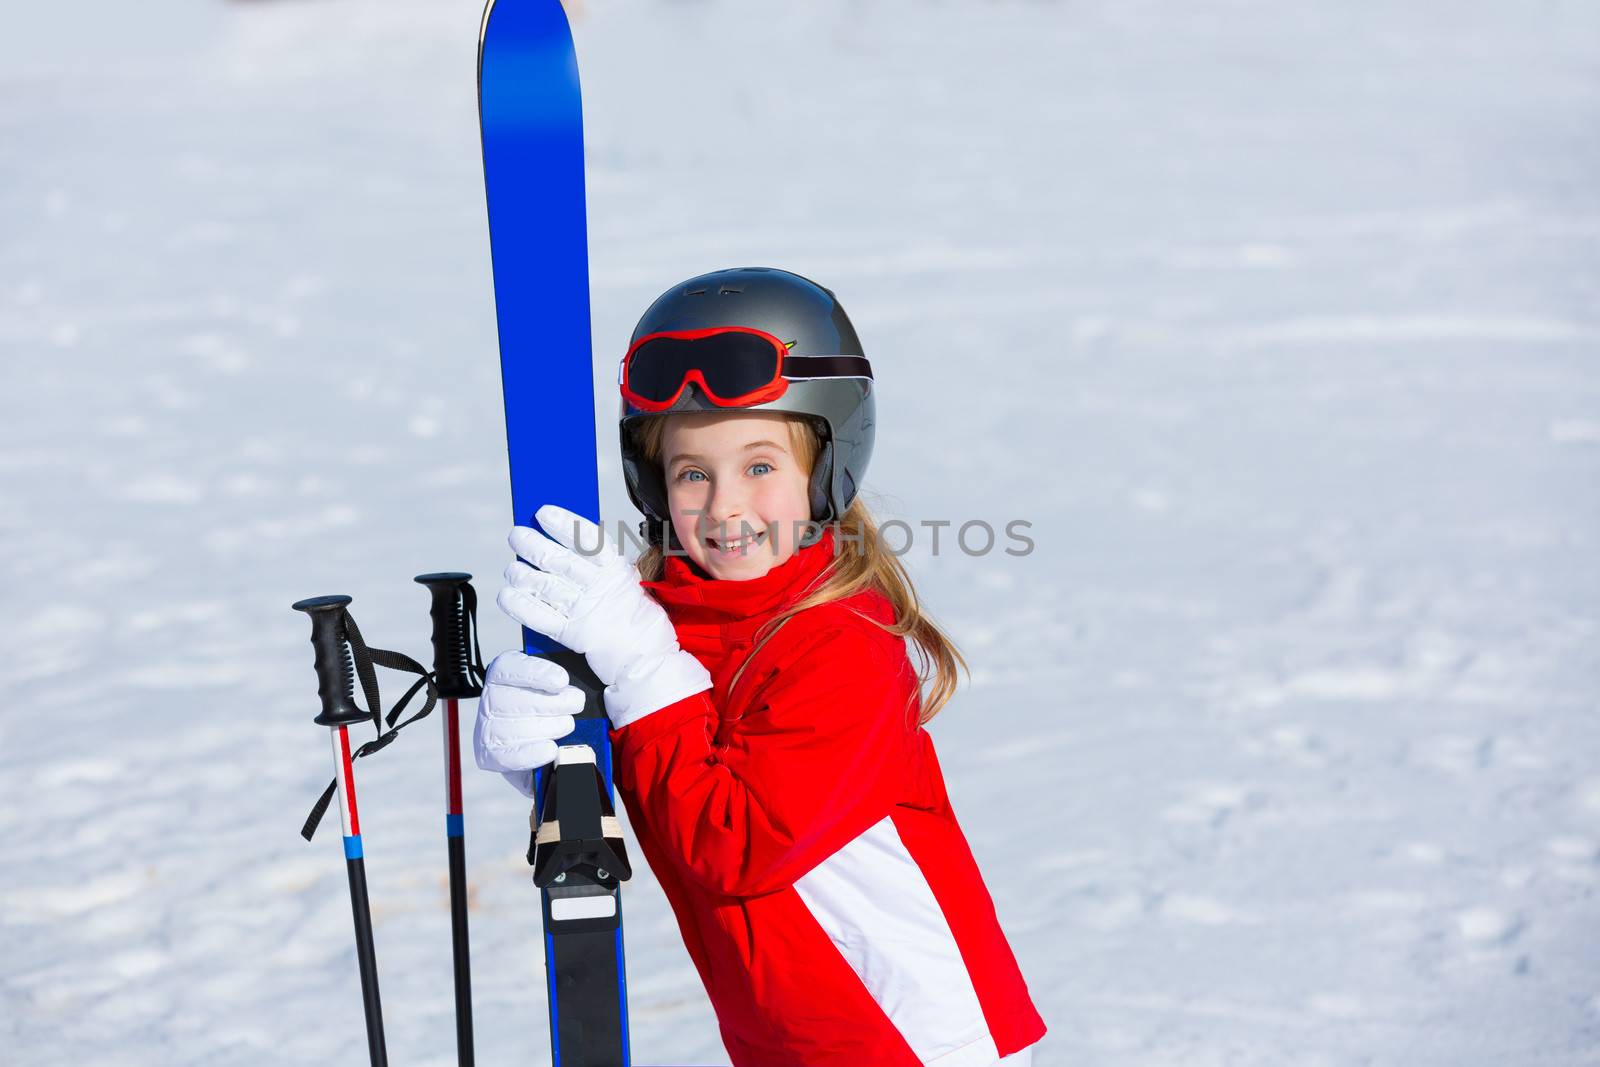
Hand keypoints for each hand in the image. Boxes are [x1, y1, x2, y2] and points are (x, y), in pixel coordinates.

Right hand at [472, 650, 584, 797]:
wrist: (568, 748)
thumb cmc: (572, 706)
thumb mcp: (578, 678)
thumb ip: (576, 663)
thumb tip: (589, 644)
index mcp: (510, 672)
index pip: (508, 666)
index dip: (534, 672)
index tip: (561, 680)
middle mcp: (493, 697)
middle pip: (507, 698)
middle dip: (547, 703)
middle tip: (575, 704)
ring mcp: (489, 727)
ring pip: (507, 727)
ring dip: (543, 727)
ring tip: (566, 726)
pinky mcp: (490, 755)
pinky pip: (504, 754)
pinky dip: (529, 753)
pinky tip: (549, 749)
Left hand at [498, 503, 711, 728]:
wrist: (649, 661)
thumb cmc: (638, 621)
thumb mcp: (630, 584)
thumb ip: (605, 567)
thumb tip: (571, 541)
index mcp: (618, 572)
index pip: (589, 540)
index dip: (564, 524)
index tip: (543, 512)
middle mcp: (601, 589)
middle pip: (561, 561)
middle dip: (534, 545)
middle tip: (517, 535)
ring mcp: (587, 612)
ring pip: (548, 587)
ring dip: (524, 575)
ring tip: (511, 568)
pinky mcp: (575, 636)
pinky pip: (543, 618)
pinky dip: (523, 607)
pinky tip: (508, 595)